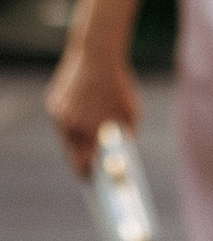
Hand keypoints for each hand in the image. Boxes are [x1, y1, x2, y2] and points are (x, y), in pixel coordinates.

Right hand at [47, 44, 139, 178]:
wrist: (96, 56)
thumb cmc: (119, 85)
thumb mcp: (131, 111)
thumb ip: (126, 135)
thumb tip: (123, 155)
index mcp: (90, 130)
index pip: (84, 164)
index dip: (87, 175)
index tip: (91, 184)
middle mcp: (70, 126)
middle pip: (71, 153)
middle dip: (80, 162)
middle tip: (88, 171)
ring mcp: (58, 115)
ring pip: (66, 136)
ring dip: (76, 140)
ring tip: (89, 141)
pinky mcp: (52, 104)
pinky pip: (62, 119)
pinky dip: (71, 121)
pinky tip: (84, 113)